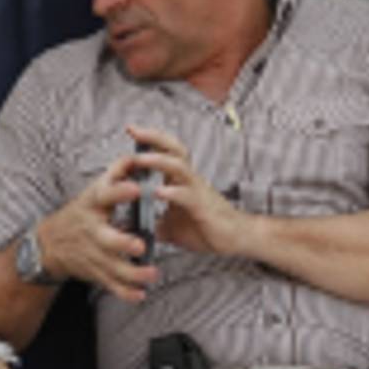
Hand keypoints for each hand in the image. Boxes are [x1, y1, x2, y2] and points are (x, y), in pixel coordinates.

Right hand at [39, 155, 157, 301]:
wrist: (50, 244)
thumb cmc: (80, 214)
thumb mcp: (93, 191)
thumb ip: (116, 175)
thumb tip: (134, 155)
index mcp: (92, 207)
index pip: (105, 195)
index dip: (119, 191)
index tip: (135, 187)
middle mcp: (92, 232)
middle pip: (106, 239)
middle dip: (122, 243)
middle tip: (140, 245)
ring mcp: (93, 254)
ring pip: (113, 267)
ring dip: (132, 273)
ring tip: (151, 274)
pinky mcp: (96, 272)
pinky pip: (111, 285)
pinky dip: (125, 292)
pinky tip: (139, 294)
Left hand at [128, 125, 251, 256]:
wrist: (238, 238)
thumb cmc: (206, 228)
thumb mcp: (171, 227)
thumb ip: (153, 223)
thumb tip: (131, 229)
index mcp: (181, 181)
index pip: (166, 151)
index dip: (150, 139)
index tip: (131, 129)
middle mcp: (190, 180)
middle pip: (173, 149)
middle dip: (153, 137)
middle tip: (134, 130)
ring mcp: (198, 191)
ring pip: (179, 167)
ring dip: (158, 161)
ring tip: (139, 159)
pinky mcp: (204, 207)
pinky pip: (188, 195)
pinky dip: (172, 192)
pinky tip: (158, 192)